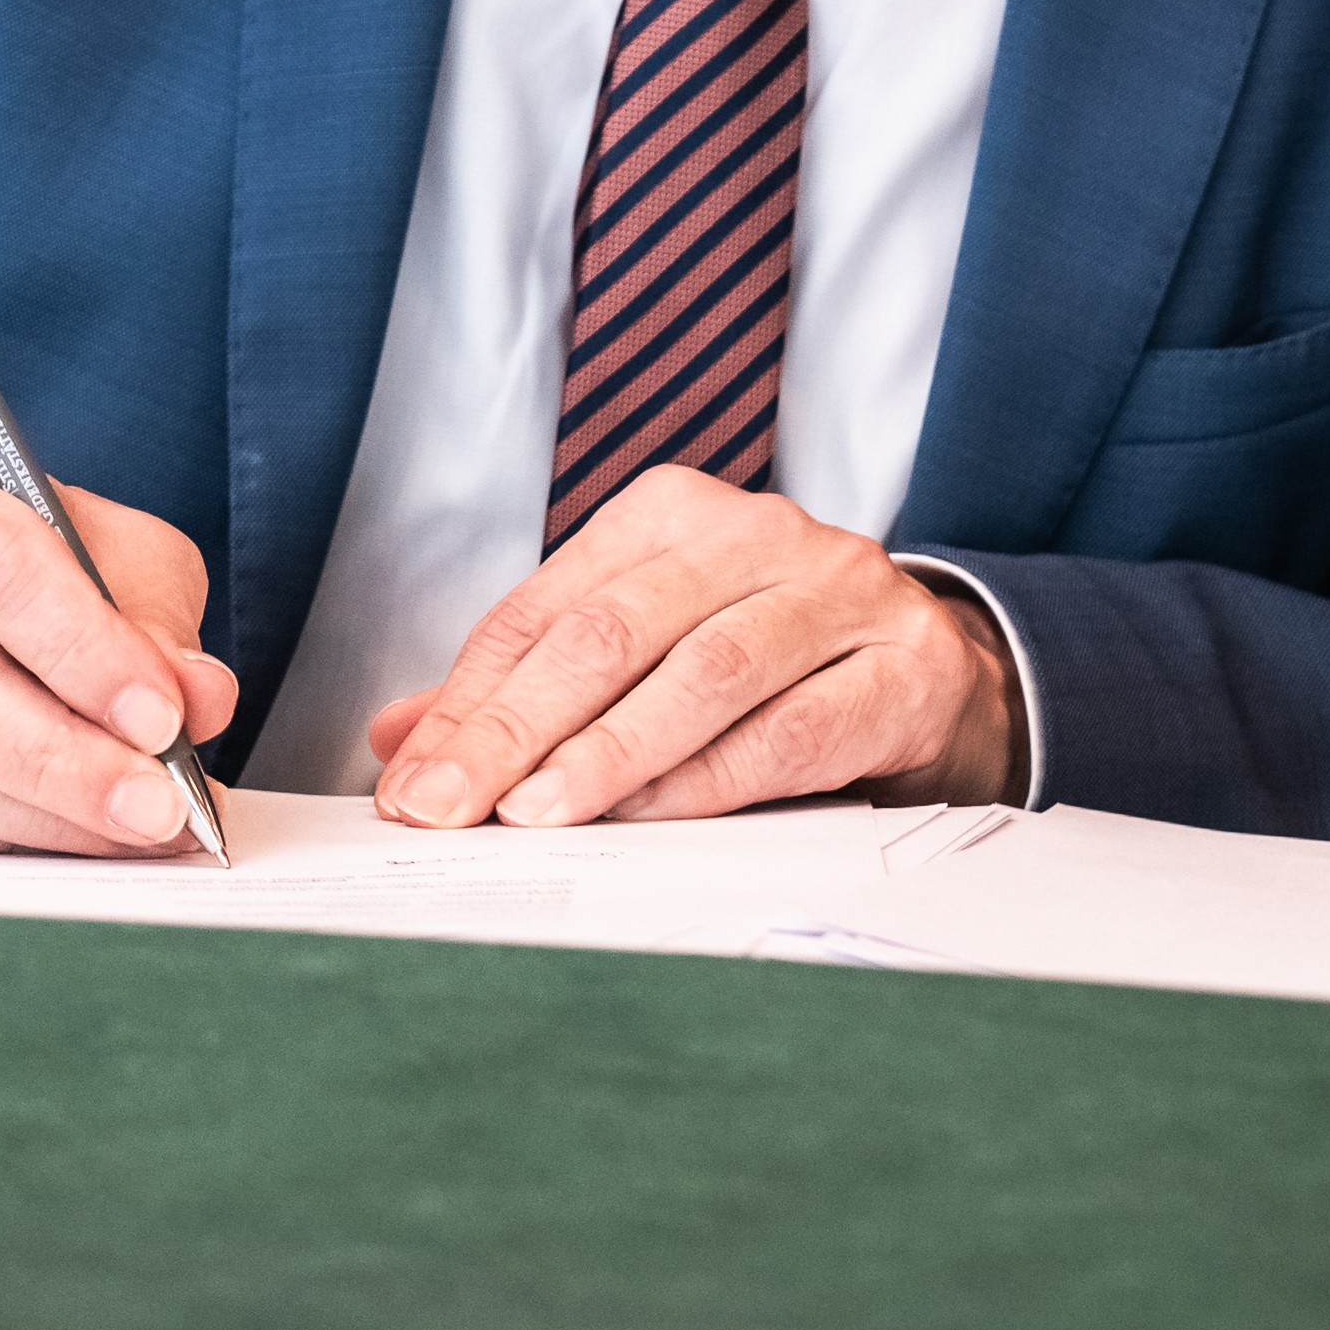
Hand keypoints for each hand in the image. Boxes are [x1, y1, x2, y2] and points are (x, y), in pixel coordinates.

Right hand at [0, 426, 238, 857]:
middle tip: (155, 803)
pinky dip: (9, 838)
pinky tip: (77, 834)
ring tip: (139, 827)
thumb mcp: (102, 541)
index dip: (78, 649)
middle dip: (62, 759)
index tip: (161, 715)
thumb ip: (152, 611)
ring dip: (45, 814)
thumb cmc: (17, 550)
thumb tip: (200, 699)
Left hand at [360, 466, 1019, 829]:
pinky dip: (711, 777)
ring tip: (539, 812)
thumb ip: (526, 688)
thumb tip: (399, 741)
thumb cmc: (766, 656)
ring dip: (610, 750)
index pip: (545, 609)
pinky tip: (652, 815)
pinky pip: (791, 728)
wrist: (930, 667)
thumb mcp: (644, 650)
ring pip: (704, 670)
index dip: (469, 701)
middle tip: (451, 804)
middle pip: (612, 630)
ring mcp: (836, 595)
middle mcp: (756, 533)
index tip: (414, 782)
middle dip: (516, 727)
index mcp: (672, 514)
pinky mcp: (900, 668)